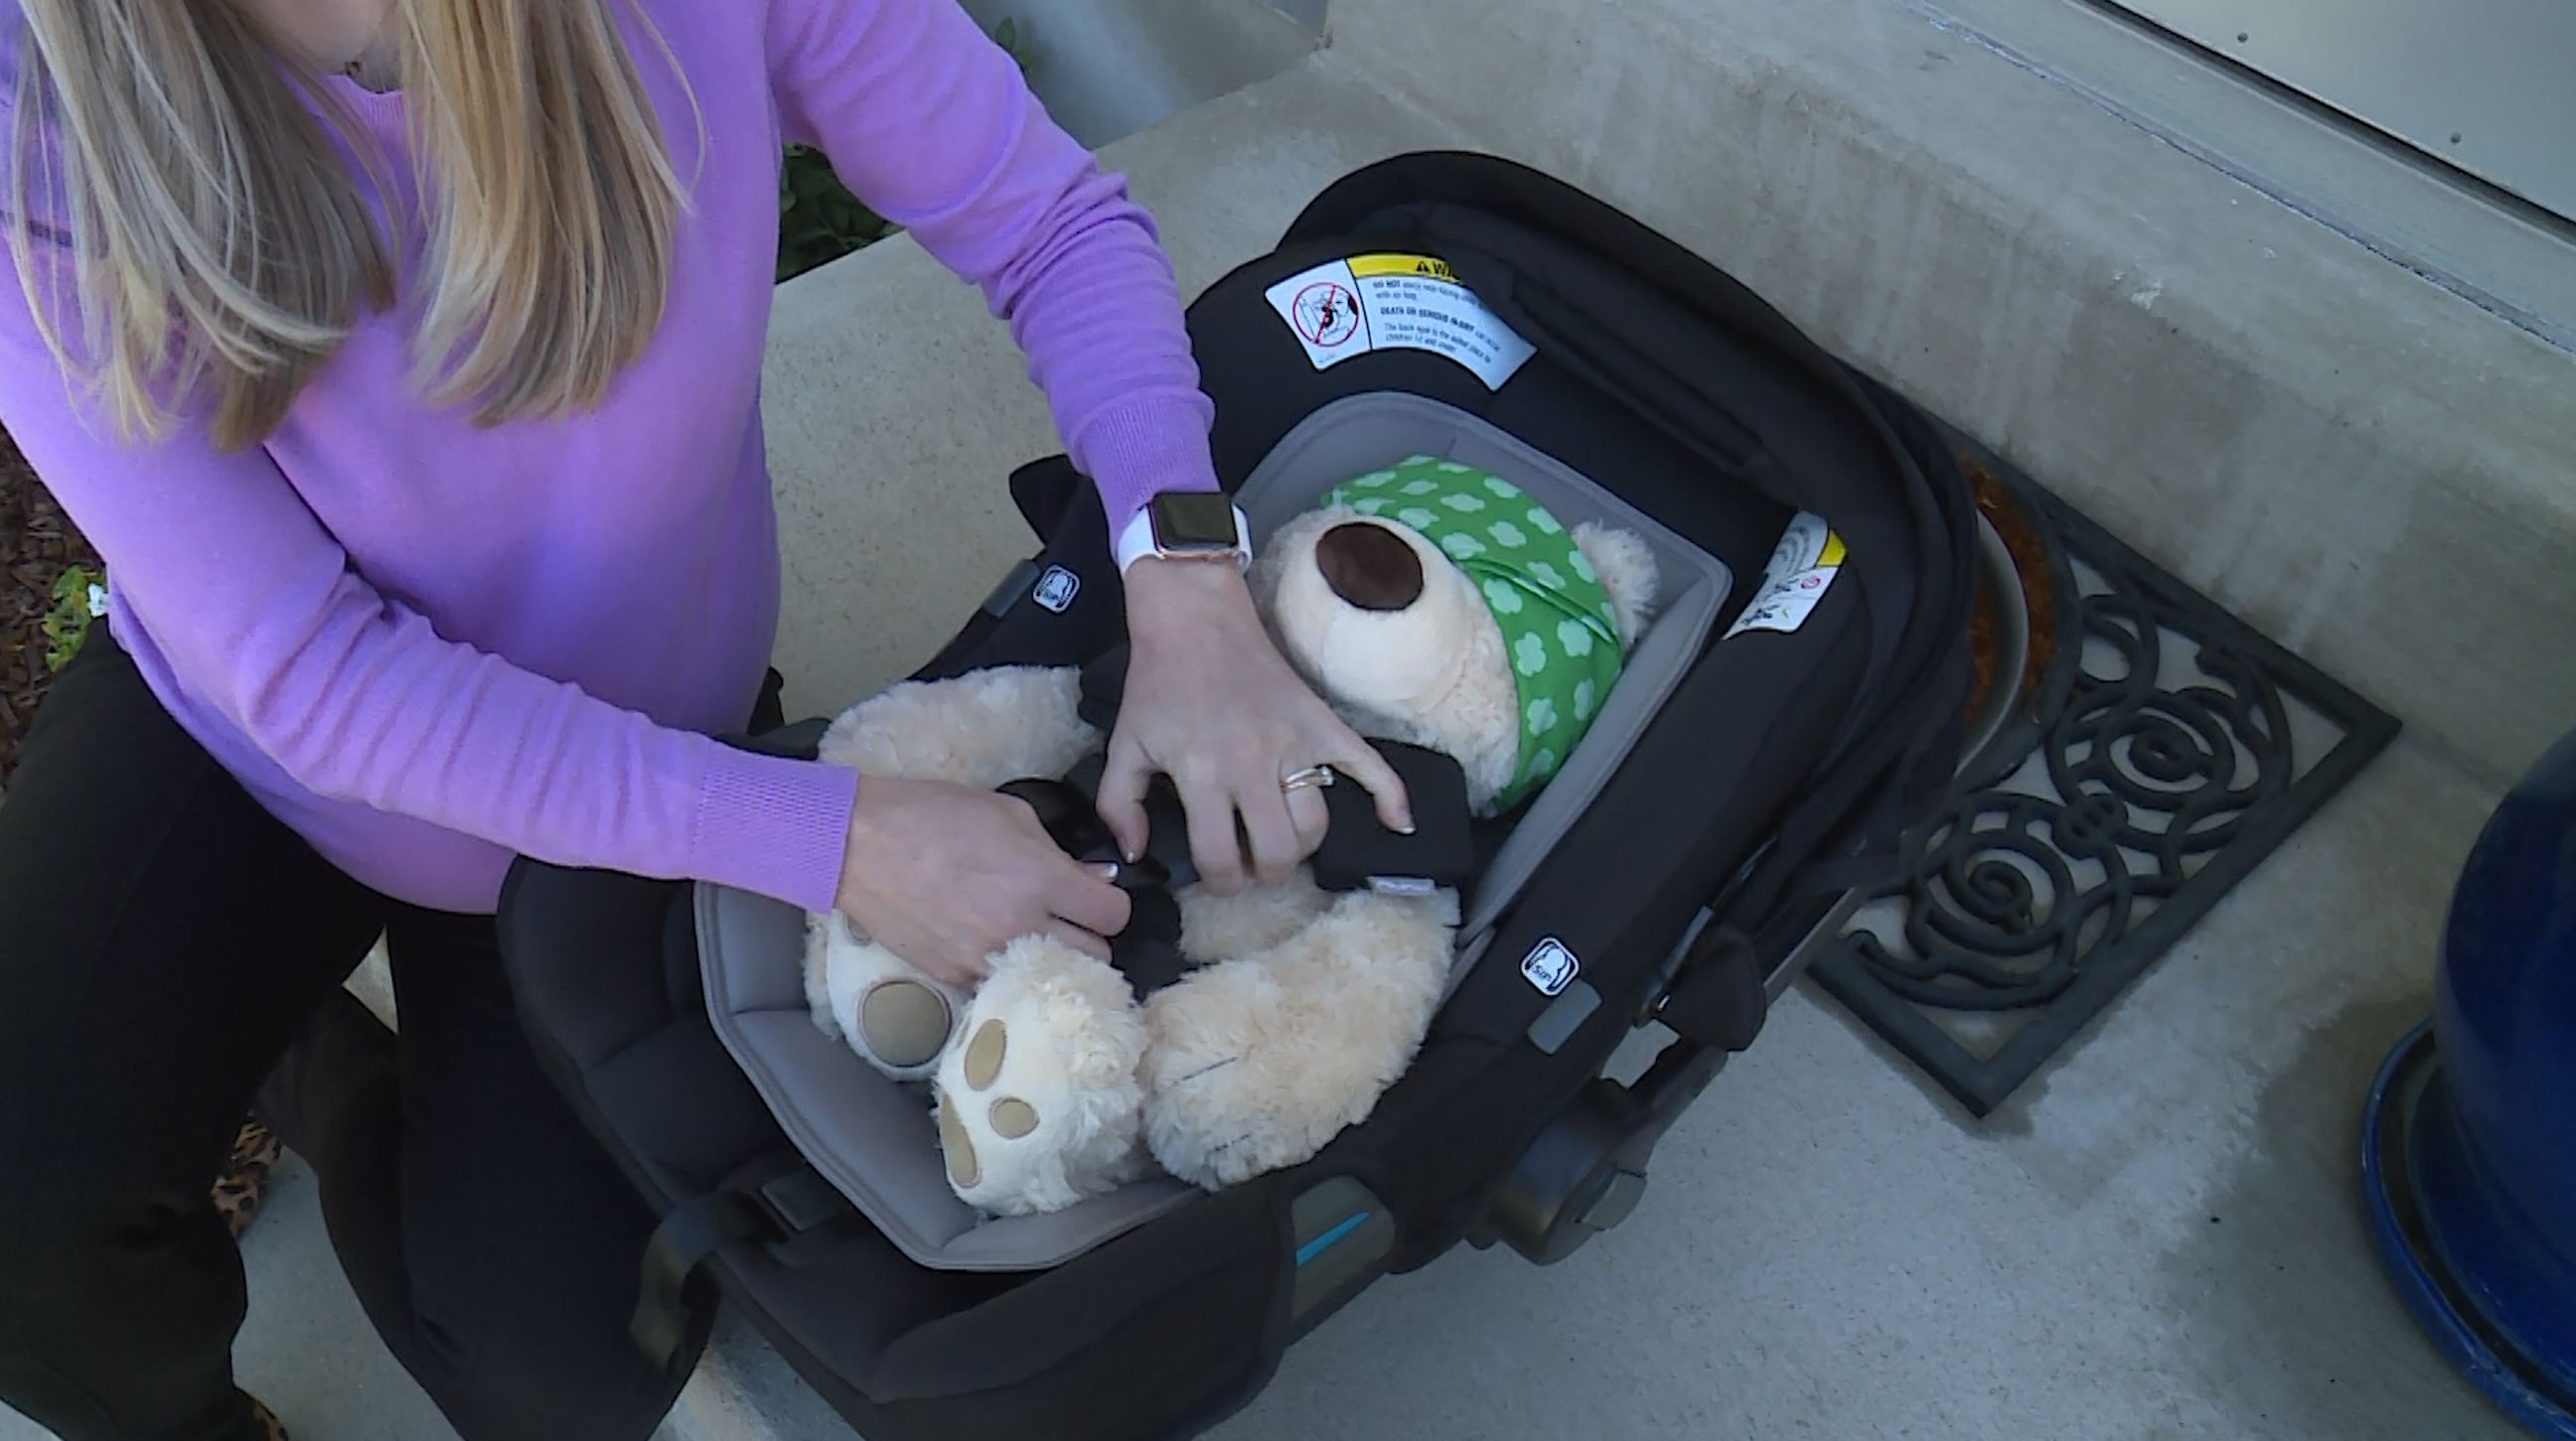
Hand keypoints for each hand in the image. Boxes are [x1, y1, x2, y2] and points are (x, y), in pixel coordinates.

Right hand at [834, 776, 1132, 987]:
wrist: (858, 844)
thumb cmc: (933, 815)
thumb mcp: (1009, 814)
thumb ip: (1058, 852)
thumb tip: (1094, 879)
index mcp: (1039, 881)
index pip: (1112, 914)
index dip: (1110, 902)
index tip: (1095, 895)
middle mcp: (1020, 928)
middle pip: (1095, 957)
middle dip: (1089, 935)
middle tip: (1069, 917)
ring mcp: (985, 960)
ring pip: (1052, 978)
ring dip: (1053, 958)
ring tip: (1032, 934)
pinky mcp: (955, 978)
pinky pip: (1004, 985)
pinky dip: (1008, 970)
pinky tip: (994, 944)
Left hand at [1099, 557, 1412, 895]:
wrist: (1195, 619)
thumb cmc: (1158, 684)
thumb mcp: (1125, 745)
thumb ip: (1119, 804)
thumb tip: (1136, 854)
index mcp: (1202, 772)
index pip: (1220, 857)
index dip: (1219, 883)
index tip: (1218, 877)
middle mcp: (1253, 762)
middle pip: (1278, 851)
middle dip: (1265, 873)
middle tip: (1252, 865)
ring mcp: (1294, 742)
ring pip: (1316, 823)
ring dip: (1302, 847)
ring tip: (1283, 841)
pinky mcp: (1322, 723)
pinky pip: (1368, 765)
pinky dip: (1390, 797)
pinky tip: (1397, 824)